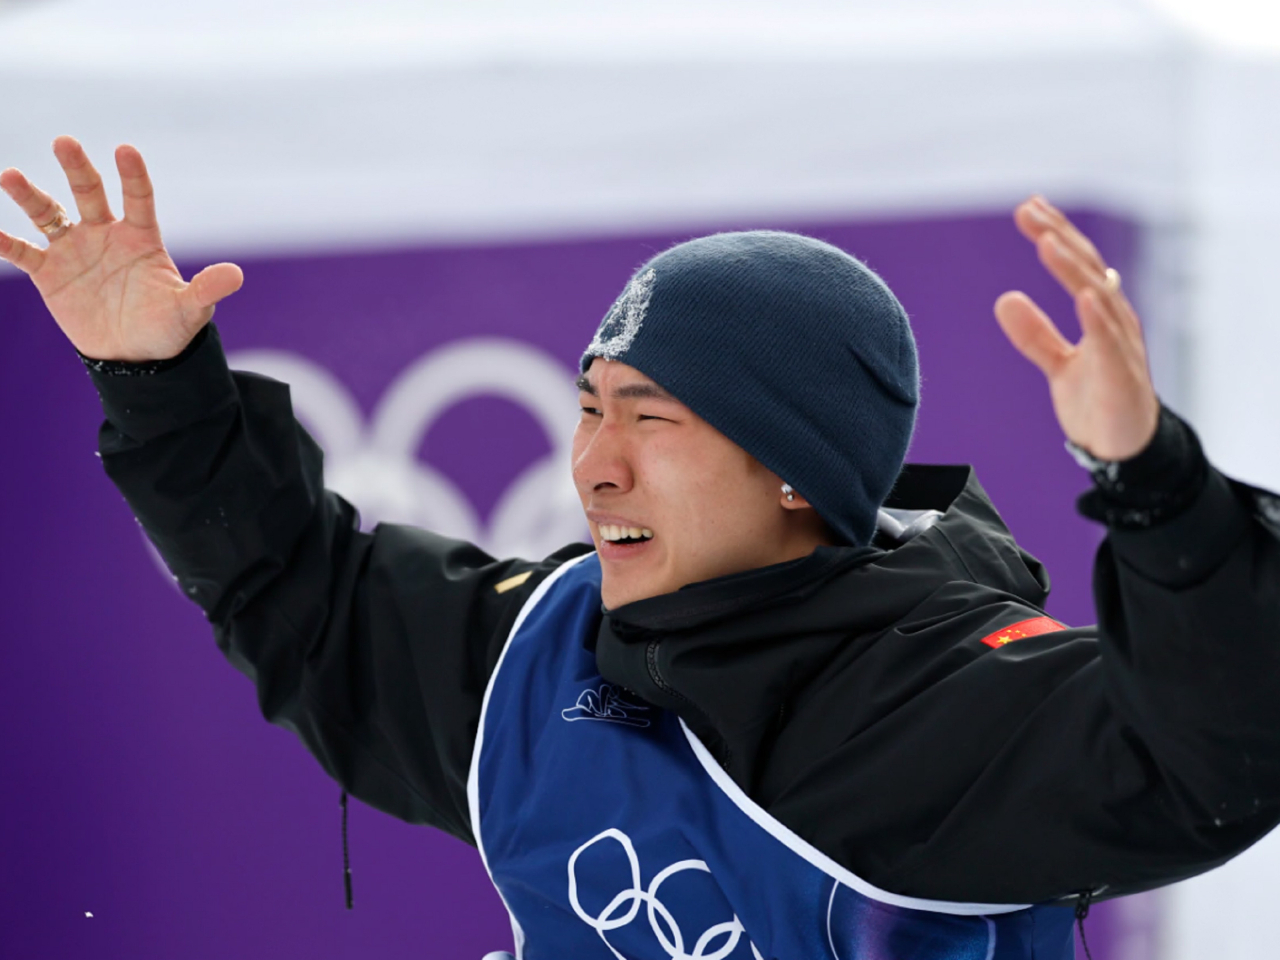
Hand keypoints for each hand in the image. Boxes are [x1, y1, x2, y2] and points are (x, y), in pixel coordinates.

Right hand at [0, 136, 242, 361]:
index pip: (138, 199)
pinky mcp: (50, 273)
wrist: (136, 356)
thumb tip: (237, 275)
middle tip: (65, 142)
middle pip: (89, 193)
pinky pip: (23, 252)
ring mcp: (75, 251)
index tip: (126, 150)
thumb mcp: (189, 310)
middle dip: (77, 168)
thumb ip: (206, 289)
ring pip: (49, 214)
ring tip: (10, 176)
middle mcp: (105, 235)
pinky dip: (5, 243)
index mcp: (140, 238)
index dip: (133, 176)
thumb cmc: (167, 328)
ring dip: (30, 196)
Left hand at [994, 196, 1159, 460]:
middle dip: (1059, 237)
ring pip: (1097, 297)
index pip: (1077, 264)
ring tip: (1047, 241)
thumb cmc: (1099, 400)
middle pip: (1087, 269)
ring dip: (1072, 268)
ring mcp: (1121, 347)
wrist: (1124, 449)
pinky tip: (1083, 294)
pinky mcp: (1121, 377)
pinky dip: (1097, 317)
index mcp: (1100, 314)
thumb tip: (1004, 299)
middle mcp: (1115, 322)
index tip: (1028, 207)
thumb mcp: (1059, 364)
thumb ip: (1034, 335)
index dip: (1055, 233)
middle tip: (1028, 210)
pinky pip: (1110, 343)